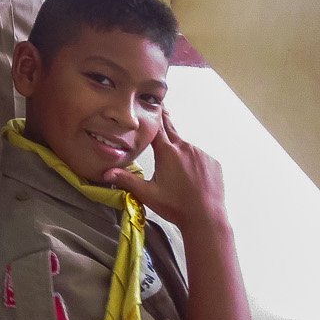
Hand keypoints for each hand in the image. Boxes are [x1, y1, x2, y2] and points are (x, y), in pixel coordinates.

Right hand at [104, 110, 228, 230]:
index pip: (159, 127)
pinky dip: (195, 164)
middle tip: (163, 110)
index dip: (155, 115)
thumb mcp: (148, 193)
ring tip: (179, 175)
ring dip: (180, 155)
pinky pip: (201, 158)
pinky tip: (193, 179)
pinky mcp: (213, 163)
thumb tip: (106, 172)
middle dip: (166, 123)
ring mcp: (201, 154)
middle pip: (172, 131)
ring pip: (186, 149)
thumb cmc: (175, 206)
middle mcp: (185, 148)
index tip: (156, 102)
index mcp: (167, 152)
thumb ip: (127, 180)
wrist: (206, 218)